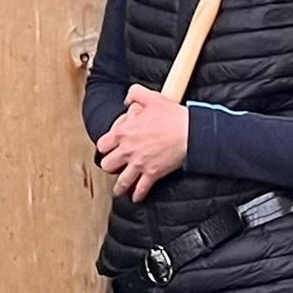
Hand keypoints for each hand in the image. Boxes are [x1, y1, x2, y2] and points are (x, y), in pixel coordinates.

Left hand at [93, 86, 192, 200]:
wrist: (189, 132)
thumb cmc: (172, 116)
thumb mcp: (152, 97)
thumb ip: (135, 94)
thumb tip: (127, 99)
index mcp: (124, 132)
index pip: (102, 144)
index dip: (105, 147)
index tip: (108, 149)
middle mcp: (128, 150)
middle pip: (107, 164)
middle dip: (109, 166)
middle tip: (113, 167)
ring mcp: (139, 164)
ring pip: (121, 181)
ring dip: (119, 187)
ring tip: (118, 190)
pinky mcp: (152, 174)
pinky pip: (141, 189)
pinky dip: (138, 195)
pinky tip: (136, 198)